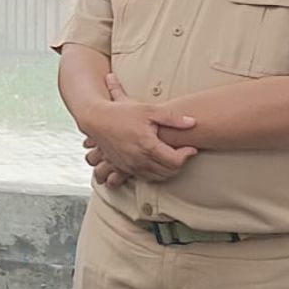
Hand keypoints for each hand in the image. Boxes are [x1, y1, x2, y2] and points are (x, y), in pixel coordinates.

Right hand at [80, 74, 197, 181]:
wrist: (96, 119)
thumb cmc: (121, 113)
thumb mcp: (148, 110)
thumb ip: (172, 117)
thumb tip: (192, 122)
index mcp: (147, 145)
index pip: (175, 160)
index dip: (187, 155)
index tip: (190, 148)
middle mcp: (139, 159)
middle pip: (169, 171)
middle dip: (180, 163)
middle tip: (182, 152)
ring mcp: (131, 165)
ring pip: (158, 177)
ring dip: (169, 171)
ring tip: (172, 158)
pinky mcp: (124, 168)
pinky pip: (145, 178)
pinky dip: (155, 174)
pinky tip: (157, 164)